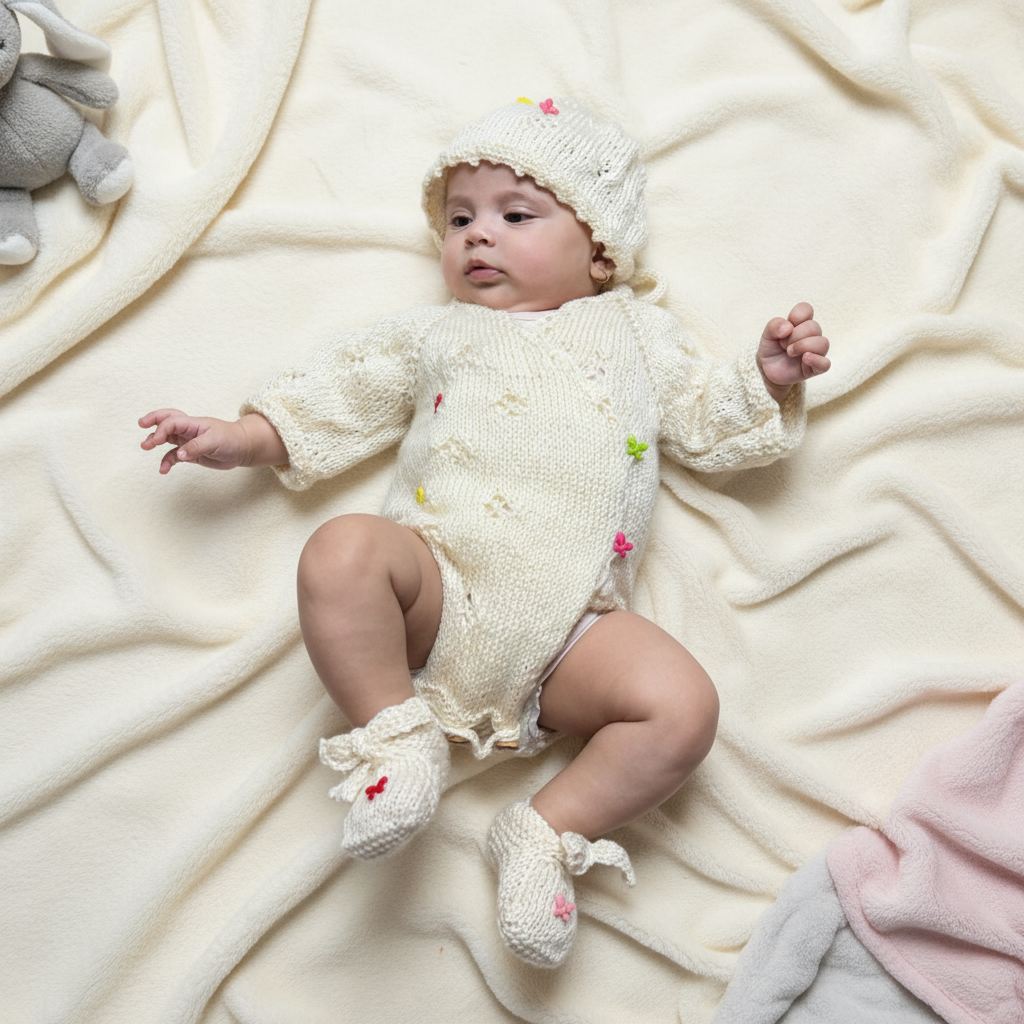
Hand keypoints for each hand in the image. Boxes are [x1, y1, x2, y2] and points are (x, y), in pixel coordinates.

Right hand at [139, 409, 269, 473]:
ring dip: (156, 441)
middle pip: (166, 420)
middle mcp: (188, 430)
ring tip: (146, 447)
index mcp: (193, 423)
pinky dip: (167, 461)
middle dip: (153, 420)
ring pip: (167, 438)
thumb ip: (196, 447)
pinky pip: (174, 456)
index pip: (172, 422)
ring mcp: (188, 441)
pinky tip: (163, 470)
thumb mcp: (215, 441)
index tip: (156, 441)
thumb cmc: (231, 439)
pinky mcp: (191, 453)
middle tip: (141, 424)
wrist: (243, 449)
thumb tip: (179, 455)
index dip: (161, 430)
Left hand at [756, 302, 830, 403]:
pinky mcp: (816, 368)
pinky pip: (825, 364)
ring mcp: (816, 352)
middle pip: (813, 327)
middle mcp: (811, 336)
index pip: (806, 309)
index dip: (797, 316)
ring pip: (823, 343)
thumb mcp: (767, 336)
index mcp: (800, 324)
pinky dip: (817, 360)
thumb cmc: (771, 350)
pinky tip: (805, 359)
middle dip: (795, 336)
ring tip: (790, 353)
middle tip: (784, 345)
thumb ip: (774, 326)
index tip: (786, 328)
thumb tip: (788, 327)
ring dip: (803, 346)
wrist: (768, 371)